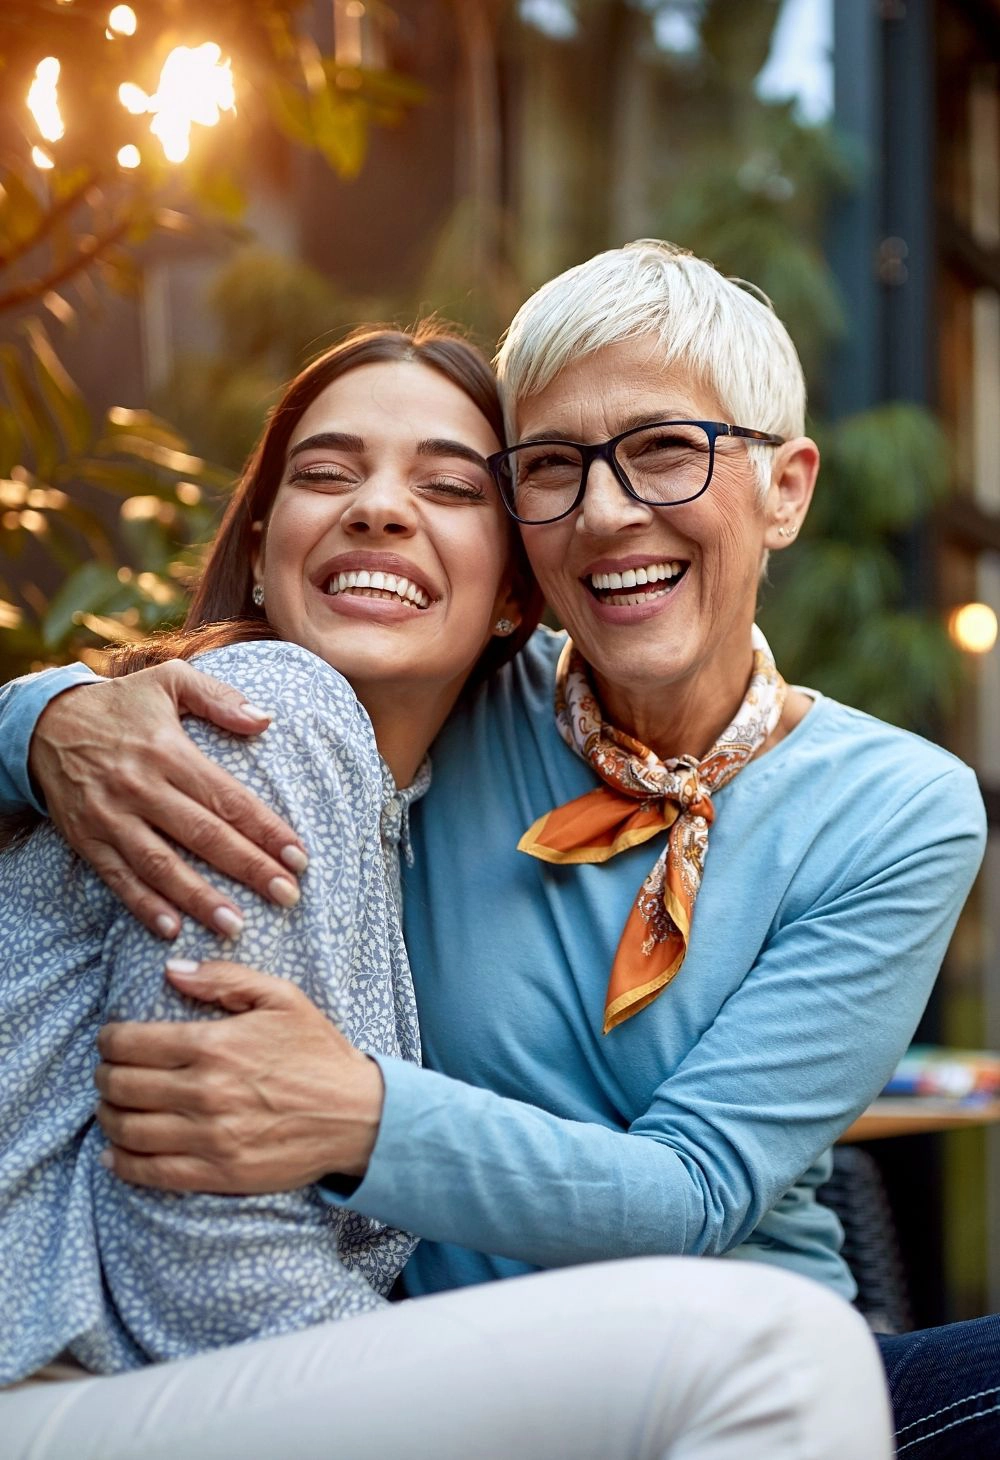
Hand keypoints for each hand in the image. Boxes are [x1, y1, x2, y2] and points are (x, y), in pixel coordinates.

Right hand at [29, 662, 308, 937]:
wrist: (45, 723)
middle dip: (248, 868)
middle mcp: (140, 786)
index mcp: (168, 751)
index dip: (266, 829)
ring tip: (235, 926)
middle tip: (287, 896)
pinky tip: (171, 928)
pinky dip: (143, 905)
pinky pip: (117, 877)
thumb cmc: (121, 704)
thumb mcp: (169, 681)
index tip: (299, 856)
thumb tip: (265, 720)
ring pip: (161, 864)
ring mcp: (111, 816)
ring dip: (199, 898)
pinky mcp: (86, 839)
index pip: (228, 797)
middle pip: (203, 835)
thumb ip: (220, 698)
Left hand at [95, 959, 384, 1191]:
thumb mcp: (281, 998)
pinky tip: (115, 1153)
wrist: (358, 1115)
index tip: (111, 1039)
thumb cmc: (319, 1053)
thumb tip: (172, 970)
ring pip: (127, 1130)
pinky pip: (150, 1173)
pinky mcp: (218, 1172)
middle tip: (109, 1072)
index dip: (109, 1040)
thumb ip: (224, 978)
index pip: (130, 1043)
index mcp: (215, 1044)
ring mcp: (210, 1136)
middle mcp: (205, 1091)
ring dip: (108, 1117)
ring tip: (112, 1107)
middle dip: (103, 1076)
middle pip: (120, 1086)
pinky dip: (121, 1163)